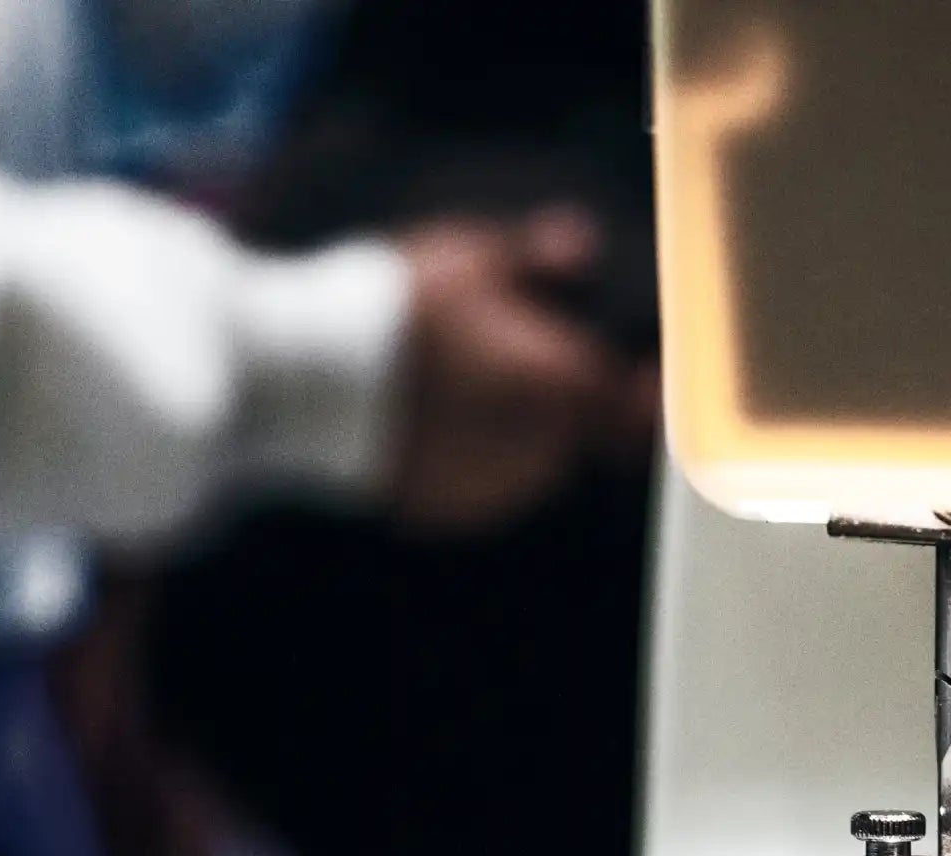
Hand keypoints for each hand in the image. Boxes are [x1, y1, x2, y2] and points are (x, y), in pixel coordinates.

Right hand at [390, 207, 649, 533]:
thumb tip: (581, 246)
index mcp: (559, 388)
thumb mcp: (471, 258)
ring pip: (525, 464)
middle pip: (572, 433)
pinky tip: (431, 426)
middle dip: (556, 404)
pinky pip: (474, 488)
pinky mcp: (443, 514)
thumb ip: (537, 256)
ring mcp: (489, 490)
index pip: (628, 405)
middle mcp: (537, 451)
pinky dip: (466, 463)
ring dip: (513, 436)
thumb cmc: (396, 311)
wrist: (309, 382)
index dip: (638, 393)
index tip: (641, 383)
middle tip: (509, 363)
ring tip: (461, 391)